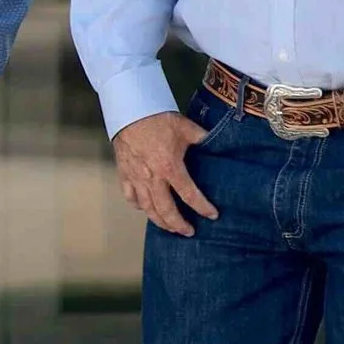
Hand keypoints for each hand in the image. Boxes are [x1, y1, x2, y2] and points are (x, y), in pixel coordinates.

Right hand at [112, 113, 217, 238]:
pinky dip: (139, 206)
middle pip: (166, 211)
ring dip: (160, 221)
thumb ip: (203, 138)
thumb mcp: (186, 127)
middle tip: (189, 232)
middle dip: (179, 225)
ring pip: (147, 209)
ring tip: (170, 228)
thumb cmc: (158, 119)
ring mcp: (136, 178)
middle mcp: (153, 178)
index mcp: (170, 167)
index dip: (203, 208)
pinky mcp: (124, 174)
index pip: (190, 195)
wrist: (130, 111)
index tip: (212, 215)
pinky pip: (130, 197)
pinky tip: (145, 208)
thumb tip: (218, 143)